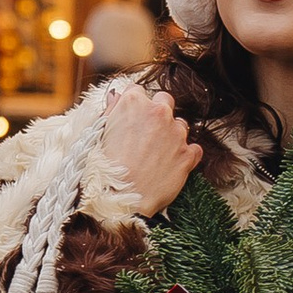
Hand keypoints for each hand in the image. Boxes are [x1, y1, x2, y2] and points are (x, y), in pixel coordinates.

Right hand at [100, 75, 201, 217]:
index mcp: (133, 103)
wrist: (119, 200)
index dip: (134, 107)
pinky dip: (186, 155)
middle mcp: (158, 112)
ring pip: (180, 125)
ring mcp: (176, 133)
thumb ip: (111, 112)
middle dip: (157, 114)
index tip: (131, 120)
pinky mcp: (188, 154)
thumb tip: (116, 97)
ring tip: (156, 155)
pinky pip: (193, 148)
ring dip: (172, 135)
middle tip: (146, 135)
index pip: (138, 92)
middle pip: (164, 101)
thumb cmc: (103, 170)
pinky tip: (171, 165)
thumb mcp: (98, 135)